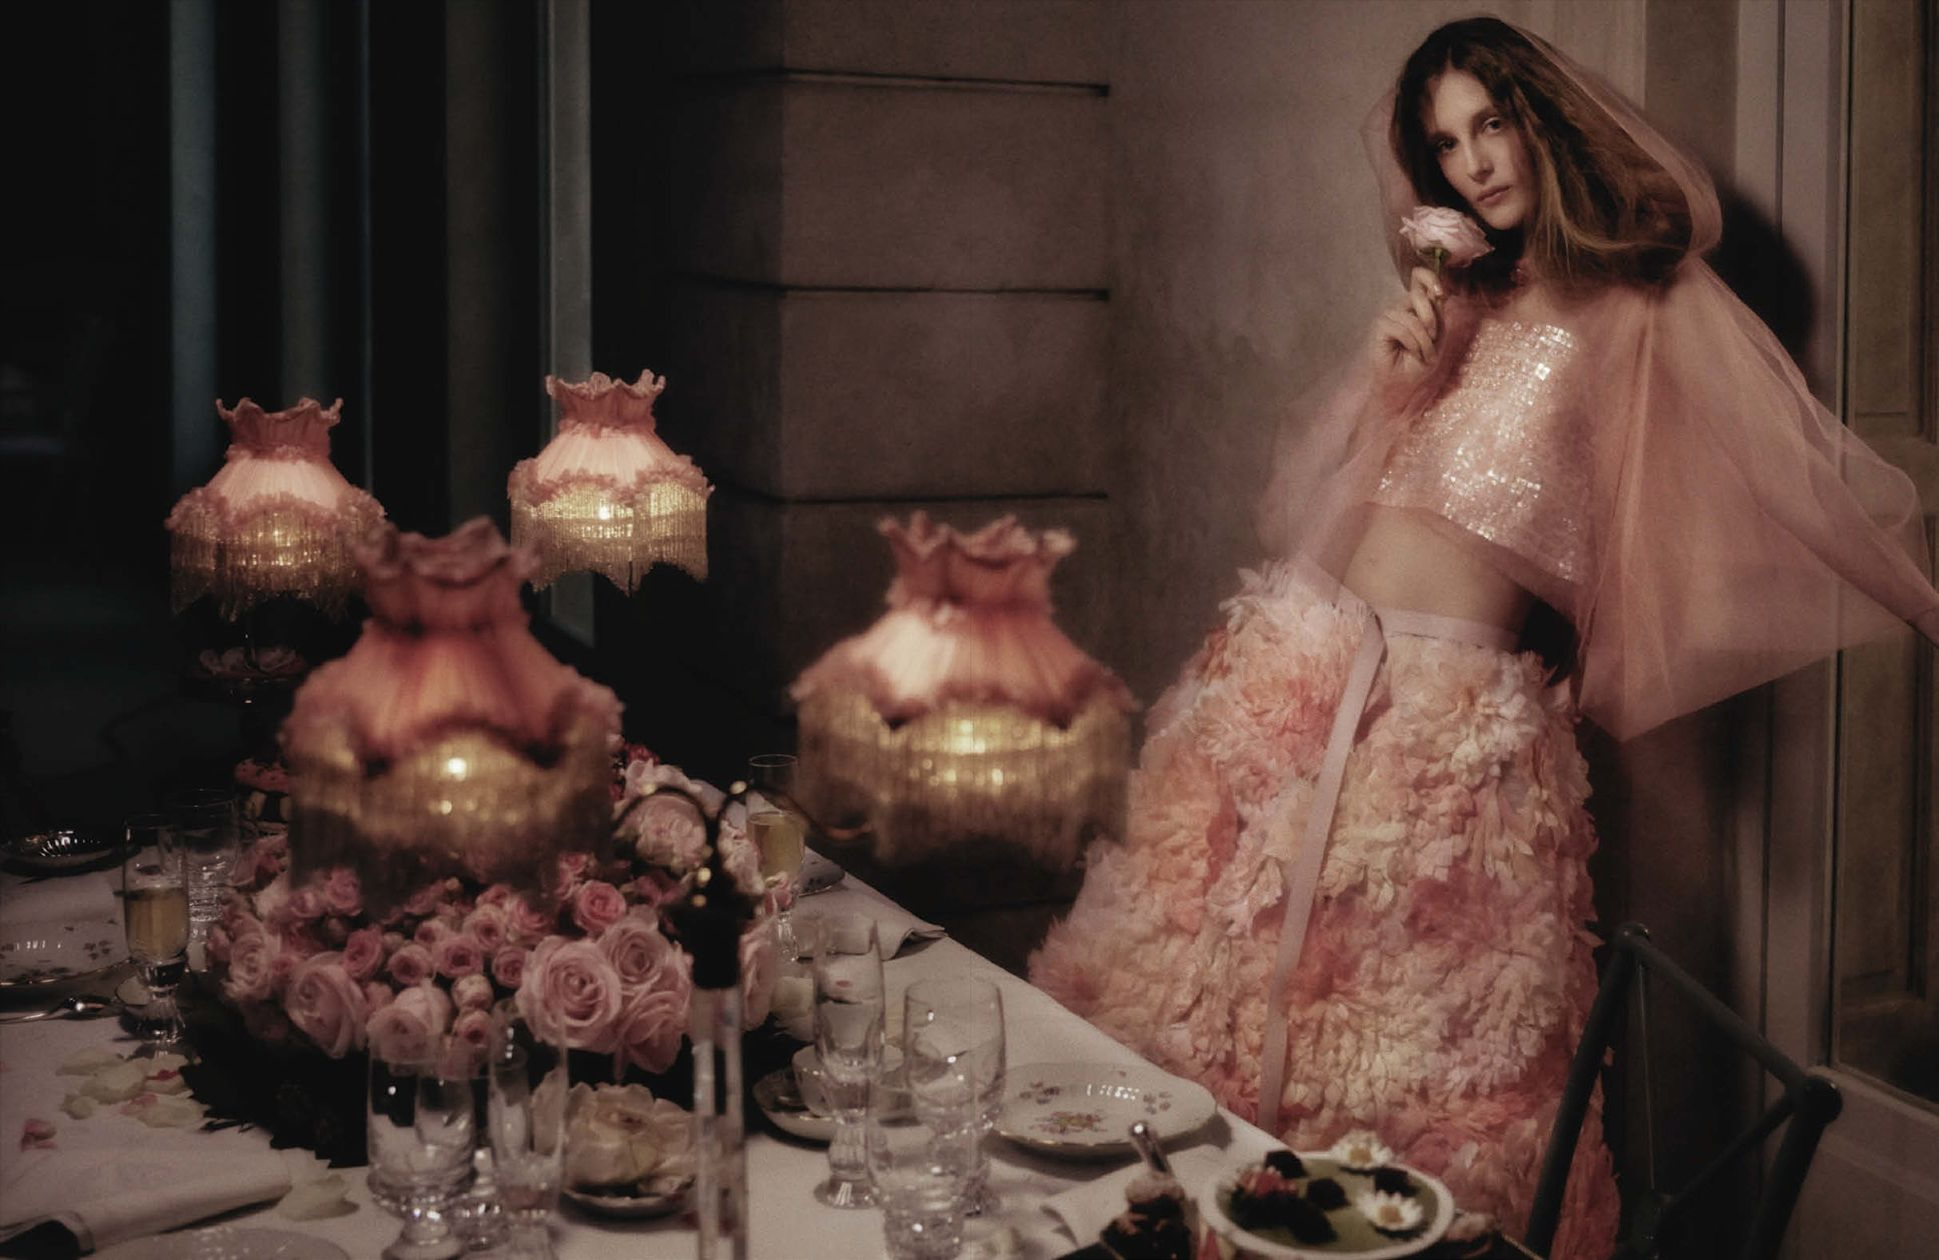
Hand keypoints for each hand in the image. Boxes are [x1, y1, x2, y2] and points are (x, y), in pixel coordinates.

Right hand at [1368, 265, 1445, 388]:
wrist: (1404, 384)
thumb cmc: (1419, 363)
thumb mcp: (1438, 336)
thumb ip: (1438, 314)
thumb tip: (1438, 293)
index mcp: (1416, 306)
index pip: (1418, 277)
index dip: (1429, 277)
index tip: (1441, 293)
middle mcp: (1401, 307)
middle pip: (1418, 295)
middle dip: (1431, 319)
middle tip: (1434, 338)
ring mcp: (1389, 316)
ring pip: (1412, 317)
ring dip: (1423, 340)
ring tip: (1423, 355)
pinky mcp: (1380, 327)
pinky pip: (1402, 328)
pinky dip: (1413, 344)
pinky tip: (1412, 354)